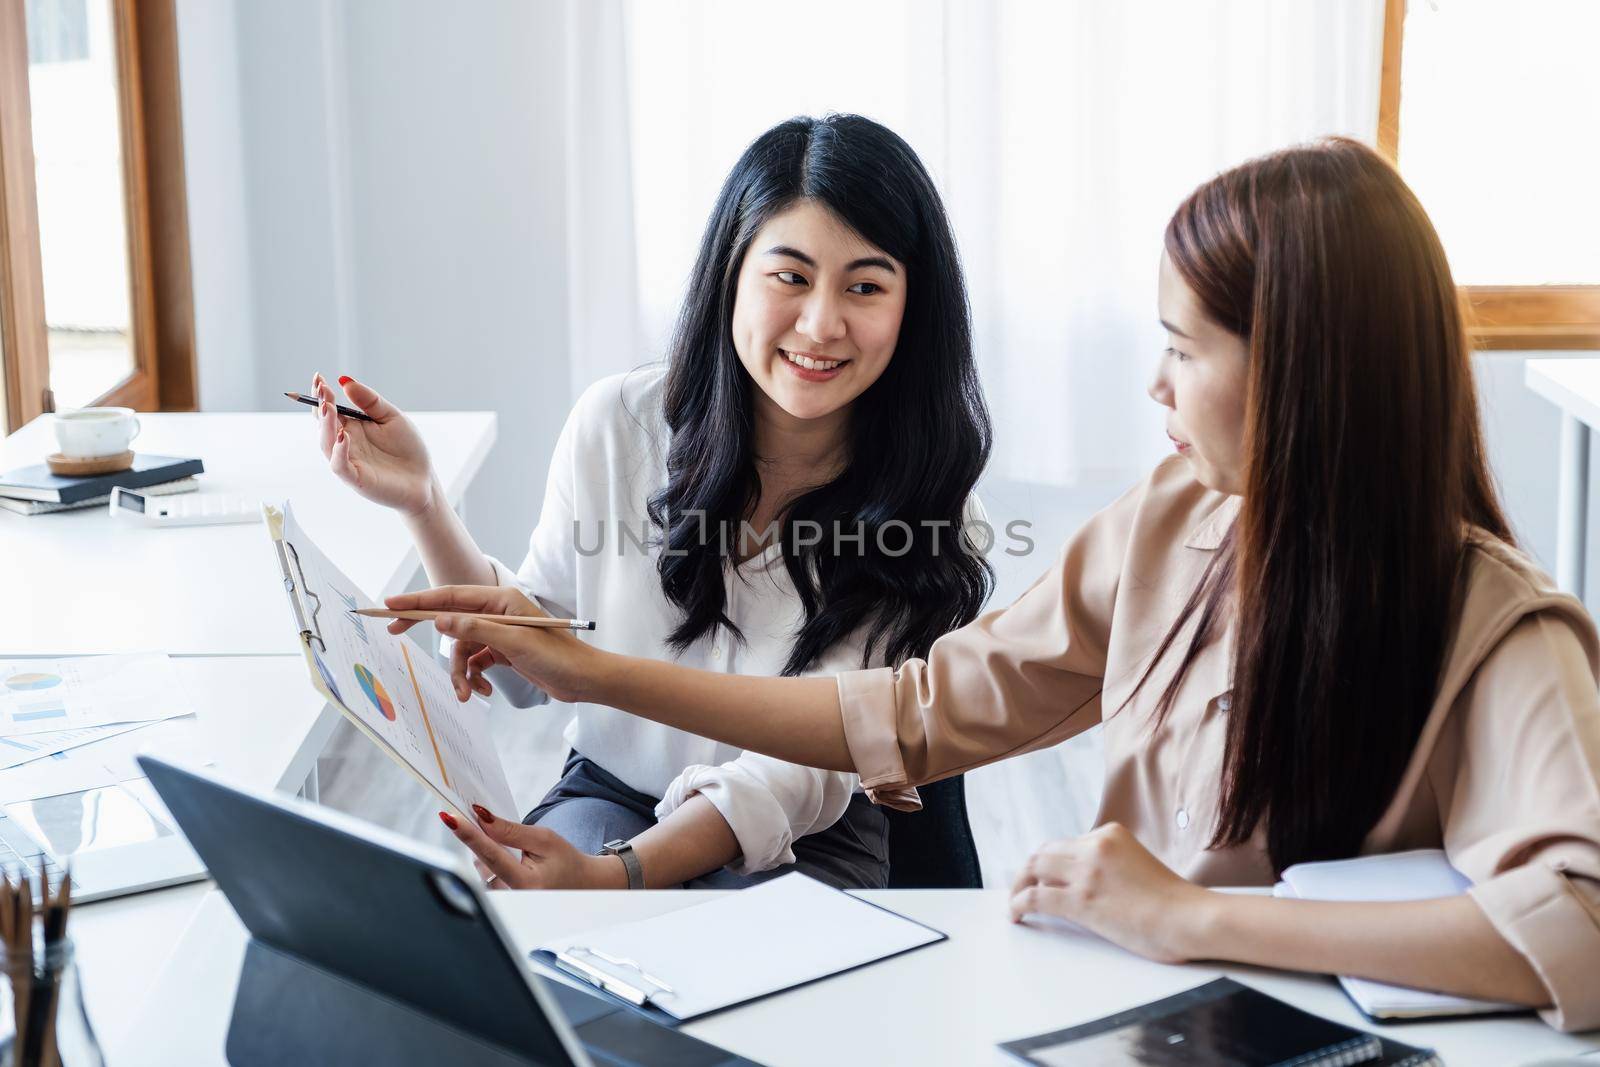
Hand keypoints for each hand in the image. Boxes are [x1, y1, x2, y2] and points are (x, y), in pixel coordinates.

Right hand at [312, 372, 436, 516]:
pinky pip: (340, 465)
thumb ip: (369, 401)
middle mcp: (344, 443)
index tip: (318, 376)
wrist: (424, 478)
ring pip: (327, 444)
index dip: (321, 394)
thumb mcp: (391, 417)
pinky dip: (339, 450)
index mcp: (351, 426)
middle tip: (321, 389)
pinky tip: (344, 435)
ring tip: (329, 407)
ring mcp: (349, 461)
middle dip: (320, 406)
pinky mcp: (356, 479)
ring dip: (326, 425)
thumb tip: (345, 380)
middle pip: (323, 424)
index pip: (328, 409)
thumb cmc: (407, 448)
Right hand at [383, 584, 593, 703]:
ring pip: (462, 649)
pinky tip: (482, 691)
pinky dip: (473, 677)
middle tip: (394, 633)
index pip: (451, 597)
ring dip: (459, 672)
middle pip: (451, 618)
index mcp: (501, 600)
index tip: (391, 605)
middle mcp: (497, 613)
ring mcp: (499, 633)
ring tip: (466, 692)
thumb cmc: (558, 656)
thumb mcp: (514, 643)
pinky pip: (475, 662)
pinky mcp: (503, 652)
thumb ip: (476, 630)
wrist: (584, 680)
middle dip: (427, 631)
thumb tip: (441, 620)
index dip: (419, 601)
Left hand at [440, 806, 626, 889]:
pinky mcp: (499, 901)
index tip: (450, 818)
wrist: (579, 885)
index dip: (469, 834)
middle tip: (491, 826)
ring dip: (488, 851)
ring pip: (480, 867)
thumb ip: (512, 831)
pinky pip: (483, 875)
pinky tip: (510, 861)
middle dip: (482, 839)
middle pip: (481, 860)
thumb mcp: (544, 839)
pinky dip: (490, 862)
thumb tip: (482, 818)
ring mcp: (503, 902)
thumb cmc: (565, 861)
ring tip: (516, 853)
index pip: (491, 854)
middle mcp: (511, 897)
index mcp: (526, 882)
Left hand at [1009, 822, 1209, 963]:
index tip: (1045, 876)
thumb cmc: (1174, 902)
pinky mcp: (1081, 899)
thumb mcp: (1138, 864)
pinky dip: (1018, 904)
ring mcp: (1086, 871)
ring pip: (1034, 869)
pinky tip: (1016, 913)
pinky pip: (1035, 897)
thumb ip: (1111, 865)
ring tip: (1014, 901)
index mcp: (1110, 834)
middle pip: (1045, 853)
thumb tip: (1085, 883)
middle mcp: (1095, 846)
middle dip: (1030, 871)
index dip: (1053, 863)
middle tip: (1022, 887)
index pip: (1068, 844)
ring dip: (1019, 885)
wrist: (1192, 918)